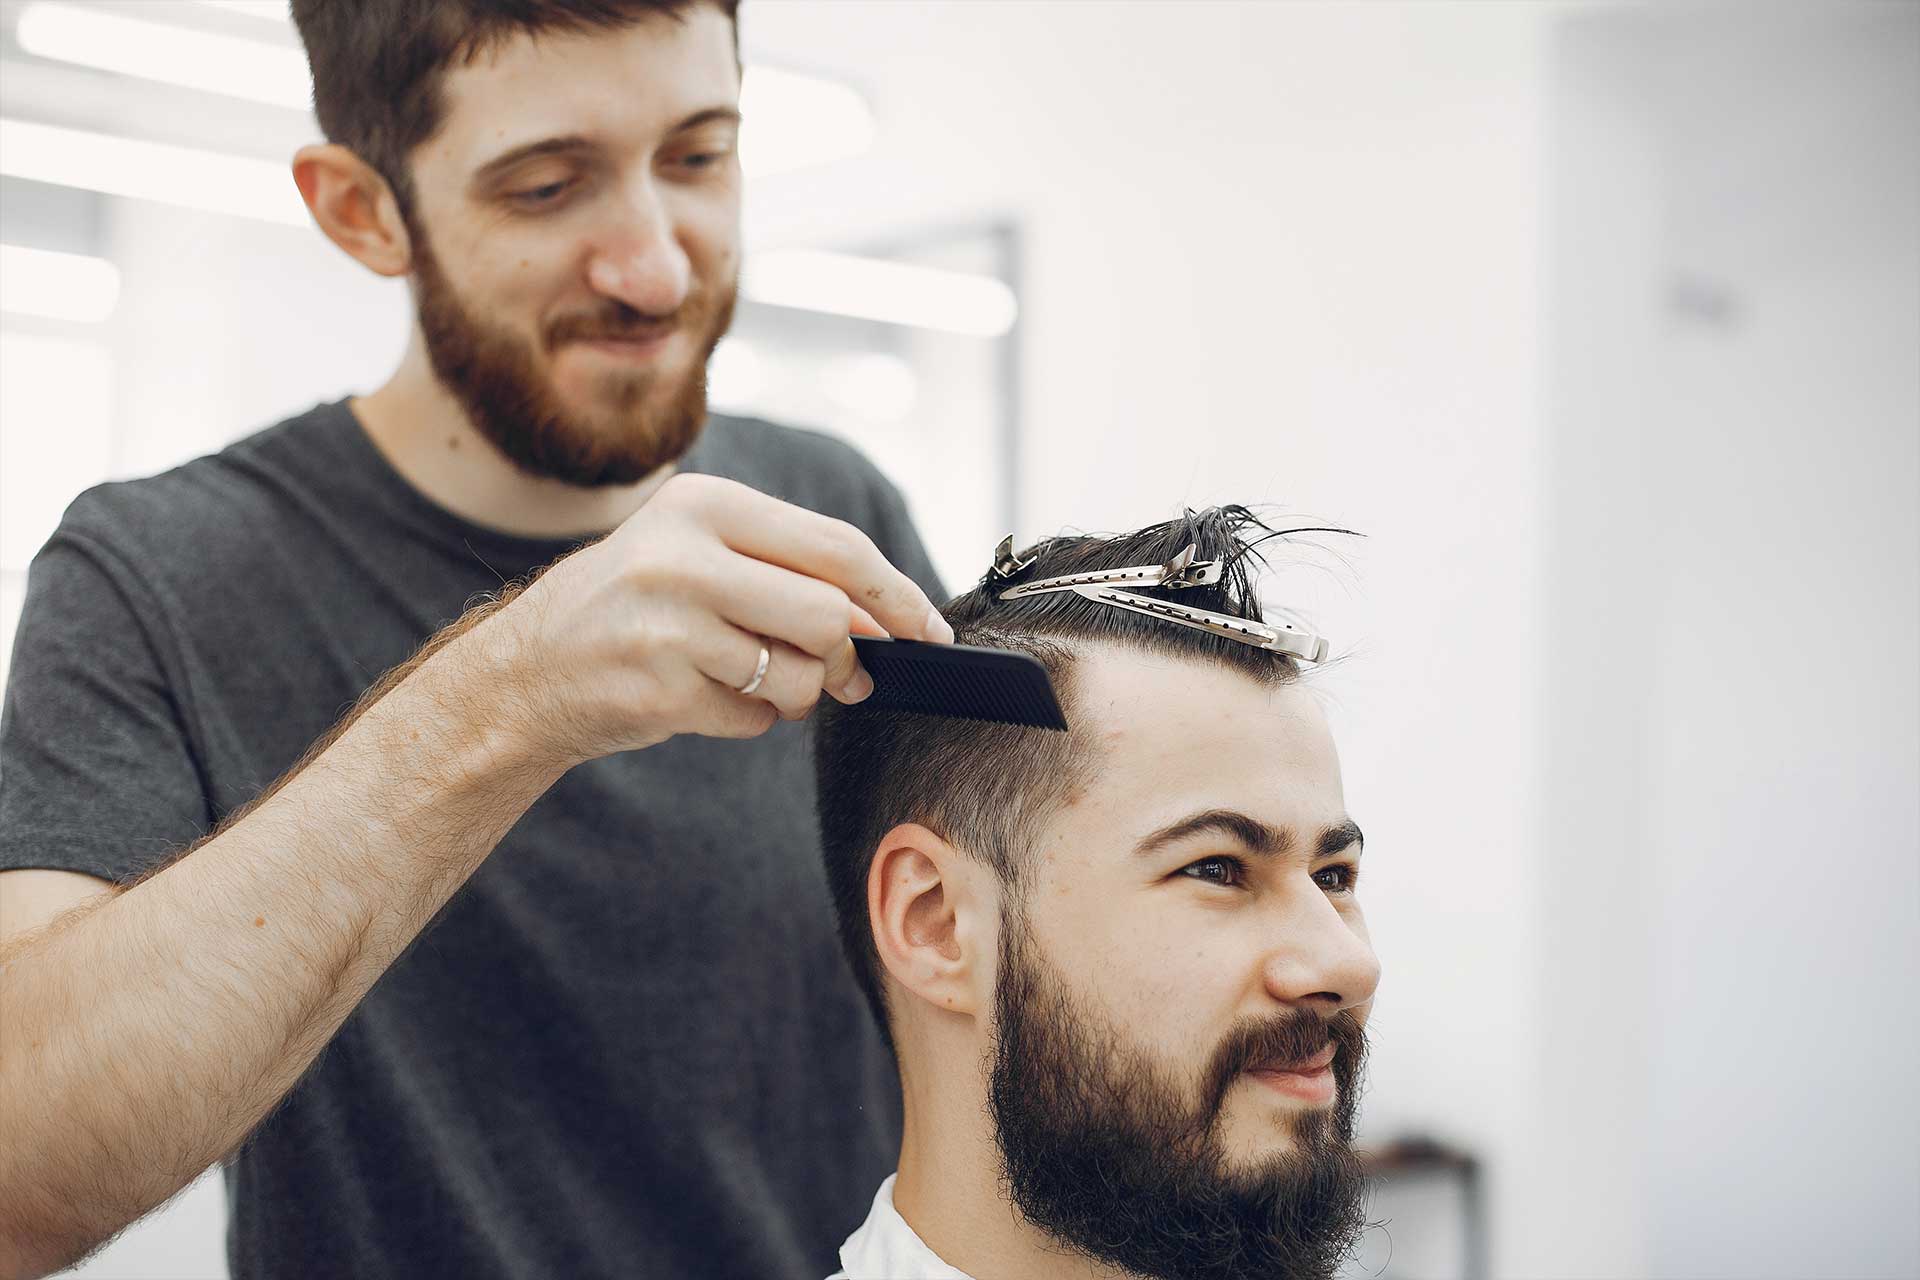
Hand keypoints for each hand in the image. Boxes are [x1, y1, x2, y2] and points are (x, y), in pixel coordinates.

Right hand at [472, 474, 951, 763]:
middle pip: (830, 615)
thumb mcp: (699, 558)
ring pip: (801, 674)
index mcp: (704, 503)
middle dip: (850, 656)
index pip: (837, 547)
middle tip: (848, 677)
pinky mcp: (661, 689)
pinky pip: (756, 715)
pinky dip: (751, 717)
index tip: (931, 632)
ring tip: (751, 680)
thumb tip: (892, 624)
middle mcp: (684, 555)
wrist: (522, 675)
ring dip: (797, 693)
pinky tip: (704, 697)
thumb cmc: (630, 610)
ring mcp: (669, 625)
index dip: (896, 595)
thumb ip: (790, 574)